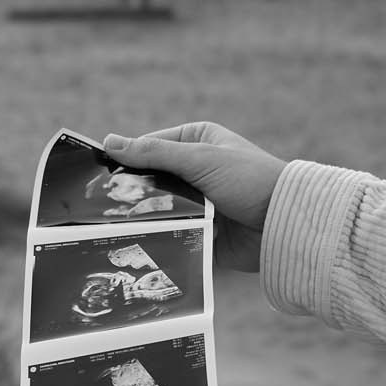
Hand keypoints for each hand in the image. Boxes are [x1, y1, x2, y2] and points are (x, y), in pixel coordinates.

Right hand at [99, 122, 286, 272]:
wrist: (286, 223)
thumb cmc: (249, 180)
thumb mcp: (199, 159)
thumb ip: (154, 153)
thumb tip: (110, 142)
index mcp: (198, 141)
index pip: (150, 146)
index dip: (126, 159)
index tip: (100, 174)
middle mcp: (197, 170)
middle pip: (153, 180)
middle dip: (134, 192)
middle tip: (102, 204)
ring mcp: (200, 202)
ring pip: (161, 208)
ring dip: (147, 216)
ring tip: (115, 226)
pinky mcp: (203, 231)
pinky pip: (175, 233)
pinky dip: (162, 237)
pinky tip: (138, 243)